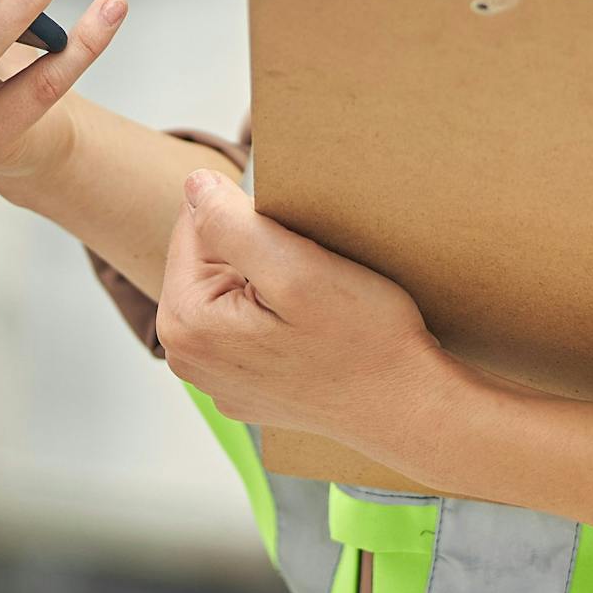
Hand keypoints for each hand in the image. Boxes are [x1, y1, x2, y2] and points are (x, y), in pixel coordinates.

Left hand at [157, 170, 458, 456]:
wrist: (407, 408)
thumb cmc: (362, 342)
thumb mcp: (298, 269)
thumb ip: (231, 224)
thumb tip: (194, 185)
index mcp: (185, 324)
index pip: (195, 225)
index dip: (252, 220)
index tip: (296, 250)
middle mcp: (188, 358)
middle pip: (209, 259)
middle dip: (257, 252)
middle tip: (311, 279)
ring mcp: (216, 378)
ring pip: (232, 289)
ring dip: (270, 280)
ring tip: (315, 305)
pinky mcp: (245, 387)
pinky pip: (248, 325)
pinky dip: (278, 315)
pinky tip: (314, 332)